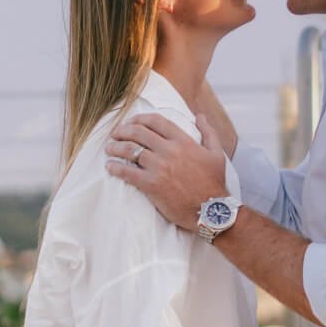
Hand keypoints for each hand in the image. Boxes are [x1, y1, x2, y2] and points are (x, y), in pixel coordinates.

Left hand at [104, 112, 228, 228]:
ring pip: (130, 150)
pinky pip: (127, 172)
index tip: (131, 122)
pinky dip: (115, 167)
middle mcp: (170, 150)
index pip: (156, 121)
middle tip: (115, 134)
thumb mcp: (216, 153)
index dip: (140, 119)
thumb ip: (208, 132)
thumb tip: (200, 116)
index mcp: (183, 141)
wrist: (211, 210)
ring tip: (109, 148)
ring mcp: (159, 167)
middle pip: (139, 132)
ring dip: (116, 147)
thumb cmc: (214, 183)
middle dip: (123, 131)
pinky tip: (110, 166)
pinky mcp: (151, 184)